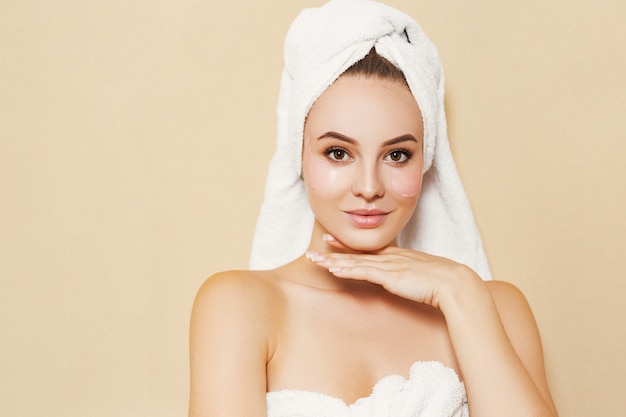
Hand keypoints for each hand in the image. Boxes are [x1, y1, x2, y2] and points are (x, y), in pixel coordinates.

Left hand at [306, 234, 481, 308]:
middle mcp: (391, 258)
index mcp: (398, 256)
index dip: (347, 247)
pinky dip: (348, 270)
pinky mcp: (391, 276)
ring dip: (333, 261)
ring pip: (356, 262)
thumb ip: (408, 276)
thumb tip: (402, 281)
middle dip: (333, 252)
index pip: (367, 250)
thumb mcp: (420, 276)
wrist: (455, 283)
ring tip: (315, 260)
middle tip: (313, 251)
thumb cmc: (442, 283)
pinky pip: (364, 272)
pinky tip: (334, 269)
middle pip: (357, 254)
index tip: (331, 241)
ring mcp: (390, 265)